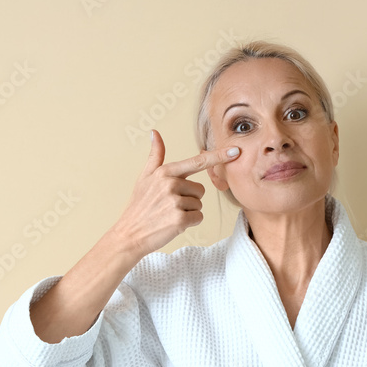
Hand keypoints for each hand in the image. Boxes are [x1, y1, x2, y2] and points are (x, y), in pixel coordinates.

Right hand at [111, 129, 240, 256]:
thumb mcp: (144, 177)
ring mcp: (175, 201)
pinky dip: (190, 223)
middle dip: (189, 198)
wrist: (130, 234)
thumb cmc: (139, 206)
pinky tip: (173, 223)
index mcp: (165, 172)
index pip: (197, 162)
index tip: (236, 150)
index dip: (219, 156)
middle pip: (200, 189)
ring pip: (199, 204)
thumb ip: (155, 156)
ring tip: (169, 214)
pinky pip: (198, 217)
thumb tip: (154, 133)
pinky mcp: (180, 218)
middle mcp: (170, 184)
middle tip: (169, 206)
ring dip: (188, 212)